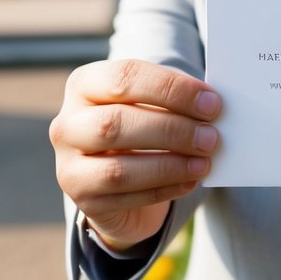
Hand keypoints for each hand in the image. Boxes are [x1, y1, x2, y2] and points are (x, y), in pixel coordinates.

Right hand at [49, 59, 221, 249]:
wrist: (116, 176)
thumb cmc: (142, 126)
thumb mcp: (151, 104)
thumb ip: (175, 100)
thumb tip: (212, 106)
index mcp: (84, 85)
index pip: (124, 77)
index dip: (171, 89)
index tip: (211, 102)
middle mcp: (68, 124)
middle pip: (115, 124)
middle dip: (171, 130)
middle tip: (211, 137)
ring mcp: (69, 167)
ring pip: (118, 170)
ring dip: (169, 166)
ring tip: (205, 162)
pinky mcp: (84, 202)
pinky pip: (126, 198)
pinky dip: (165, 189)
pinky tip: (191, 181)